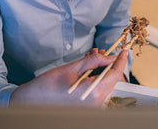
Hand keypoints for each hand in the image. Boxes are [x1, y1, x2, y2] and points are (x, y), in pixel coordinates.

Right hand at [10, 48, 127, 106]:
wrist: (33, 100)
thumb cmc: (49, 84)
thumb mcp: (71, 68)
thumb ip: (93, 62)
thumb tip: (109, 56)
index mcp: (93, 93)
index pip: (114, 75)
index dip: (120, 61)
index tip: (124, 51)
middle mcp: (96, 103)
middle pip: (110, 80)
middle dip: (107, 64)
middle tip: (99, 51)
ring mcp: (92, 106)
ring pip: (103, 84)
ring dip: (100, 70)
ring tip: (90, 57)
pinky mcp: (87, 106)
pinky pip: (97, 90)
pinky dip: (95, 78)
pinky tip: (88, 68)